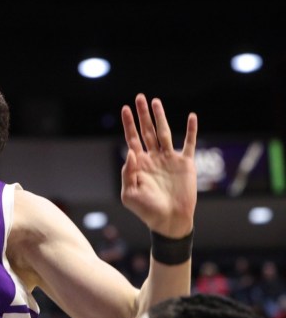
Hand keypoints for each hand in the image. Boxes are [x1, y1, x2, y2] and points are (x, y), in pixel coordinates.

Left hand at [120, 94, 197, 236]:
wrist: (169, 221)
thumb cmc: (147, 210)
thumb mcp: (129, 194)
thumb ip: (128, 173)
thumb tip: (130, 151)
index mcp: (139, 163)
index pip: (132, 138)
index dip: (128, 124)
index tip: (125, 108)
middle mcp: (153, 158)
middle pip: (147, 131)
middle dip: (143, 114)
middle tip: (140, 97)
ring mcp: (169, 159)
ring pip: (164, 132)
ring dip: (161, 117)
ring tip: (156, 101)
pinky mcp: (186, 164)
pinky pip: (189, 143)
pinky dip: (191, 130)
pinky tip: (191, 116)